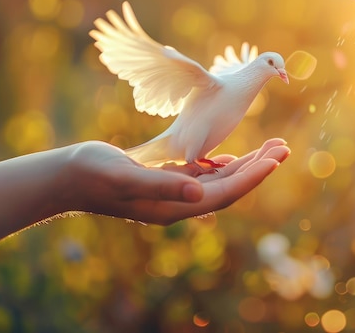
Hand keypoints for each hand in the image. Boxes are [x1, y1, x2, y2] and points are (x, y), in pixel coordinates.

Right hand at [63, 138, 289, 224]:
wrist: (69, 176)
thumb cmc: (94, 174)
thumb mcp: (126, 176)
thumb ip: (162, 184)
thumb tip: (197, 191)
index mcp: (175, 205)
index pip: (224, 192)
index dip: (252, 176)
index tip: (275, 160)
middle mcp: (180, 202)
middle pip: (231, 186)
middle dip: (259, 167)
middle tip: (285, 148)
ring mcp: (175, 193)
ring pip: (222, 179)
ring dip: (248, 163)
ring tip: (272, 147)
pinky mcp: (168, 182)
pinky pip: (205, 176)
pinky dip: (224, 165)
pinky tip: (235, 156)